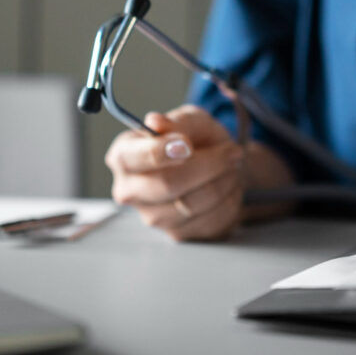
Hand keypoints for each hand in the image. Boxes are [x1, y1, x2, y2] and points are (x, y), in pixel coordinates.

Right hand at [105, 104, 245, 240]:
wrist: (220, 166)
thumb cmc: (198, 140)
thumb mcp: (193, 120)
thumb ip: (178, 122)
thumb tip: (155, 122)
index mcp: (124, 156)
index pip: (134, 158)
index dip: (161, 151)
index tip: (187, 144)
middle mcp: (129, 190)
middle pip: (166, 184)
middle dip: (208, 166)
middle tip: (231, 152)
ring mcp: (151, 217)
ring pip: (193, 204)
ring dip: (223, 182)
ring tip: (231, 166)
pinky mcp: (176, 234)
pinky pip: (210, 221)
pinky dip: (227, 200)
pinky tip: (227, 186)